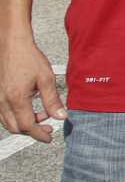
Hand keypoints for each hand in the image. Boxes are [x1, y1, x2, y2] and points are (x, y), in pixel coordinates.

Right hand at [0, 28, 63, 142]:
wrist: (12, 44)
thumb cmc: (29, 58)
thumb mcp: (46, 78)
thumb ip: (53, 100)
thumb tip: (61, 116)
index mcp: (16, 99)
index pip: (28, 126)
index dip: (39, 134)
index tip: (49, 137)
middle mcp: (3, 102)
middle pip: (16, 127)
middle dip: (33, 130)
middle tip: (48, 126)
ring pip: (8, 122)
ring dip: (24, 123)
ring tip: (42, 114)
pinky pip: (3, 113)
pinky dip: (16, 116)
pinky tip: (29, 107)